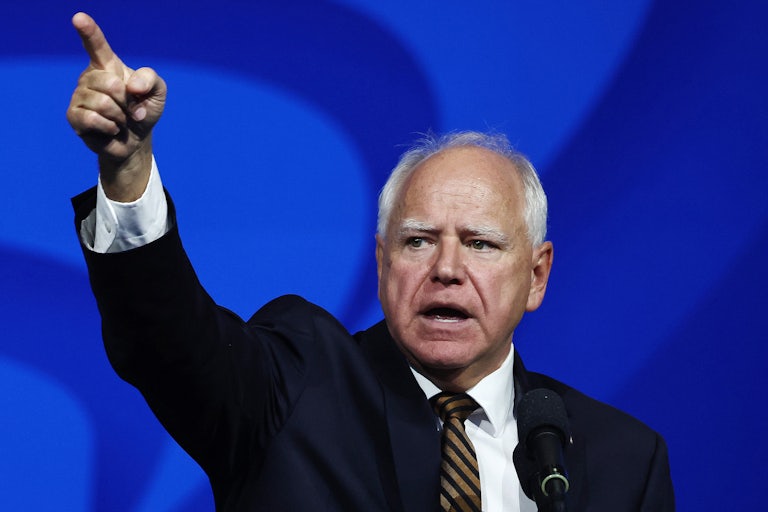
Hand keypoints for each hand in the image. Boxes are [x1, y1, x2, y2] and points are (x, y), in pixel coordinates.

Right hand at [66, 12, 166, 200]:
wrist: (136, 139)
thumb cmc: (143, 110)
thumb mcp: (158, 93)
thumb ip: (150, 79)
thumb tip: (131, 86)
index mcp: (107, 65)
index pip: (96, 45)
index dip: (88, 31)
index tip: (79, 18)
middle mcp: (90, 77)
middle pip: (110, 84)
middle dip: (127, 102)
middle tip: (128, 109)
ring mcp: (79, 96)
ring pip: (103, 103)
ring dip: (120, 117)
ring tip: (119, 120)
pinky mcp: (74, 116)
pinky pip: (93, 119)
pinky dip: (110, 127)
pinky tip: (111, 129)